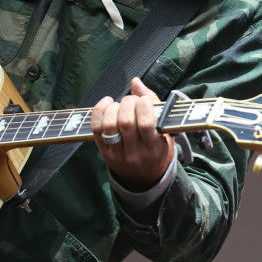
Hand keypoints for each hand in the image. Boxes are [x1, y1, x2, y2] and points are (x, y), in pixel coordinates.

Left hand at [91, 77, 174, 191]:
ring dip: (114, 107)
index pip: (147, 125)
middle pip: (126, 122)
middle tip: (133, 100)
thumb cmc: (158, 150)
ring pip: (109, 125)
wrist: (144, 179)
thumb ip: (154, 105)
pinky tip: (107, 103)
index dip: (144, 106)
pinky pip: (96, 128)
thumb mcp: (166, 133)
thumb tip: (135, 82)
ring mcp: (116, 154)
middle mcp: (134, 153)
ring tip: (121, 104)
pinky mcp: (103, 151)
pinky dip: (99, 111)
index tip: (145, 100)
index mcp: (154, 149)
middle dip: (128, 103)